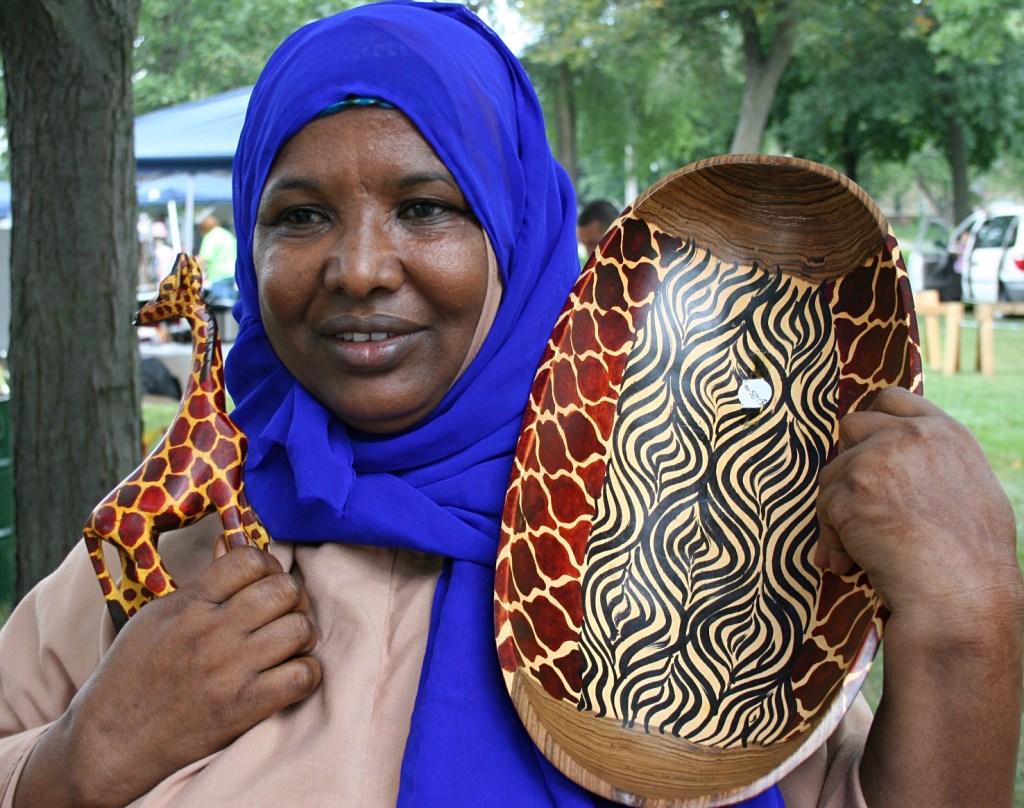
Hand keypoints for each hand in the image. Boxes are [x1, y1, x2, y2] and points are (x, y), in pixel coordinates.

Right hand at [16, 547, 320, 807]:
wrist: (110, 741)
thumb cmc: (132, 674)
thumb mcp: (157, 617)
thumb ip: (201, 583)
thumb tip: (230, 542)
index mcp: (190, 605)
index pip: (250, 559)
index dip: (268, 566)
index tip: (265, 581)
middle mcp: (212, 632)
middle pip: (284, 590)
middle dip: (292, 597)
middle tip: (283, 613)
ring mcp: (229, 670)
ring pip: (300, 629)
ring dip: (302, 635)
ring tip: (287, 646)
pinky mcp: (244, 707)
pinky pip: (303, 675)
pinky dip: (306, 673)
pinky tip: (289, 675)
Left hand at [815, 387, 1022, 805]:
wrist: (959, 594)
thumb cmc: (973, 559)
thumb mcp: (970, 492)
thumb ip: (932, 464)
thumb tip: (898, 460)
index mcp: (944, 433)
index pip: (893, 398)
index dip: (871, 420)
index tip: (859, 443)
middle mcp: (908, 436)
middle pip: (852, 427)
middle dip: (848, 463)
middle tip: (856, 504)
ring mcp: (875, 459)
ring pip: (831, 474)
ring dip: (839, 512)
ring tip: (865, 552)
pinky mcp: (847, 489)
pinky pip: (823, 511)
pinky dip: (832, 541)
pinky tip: (855, 564)